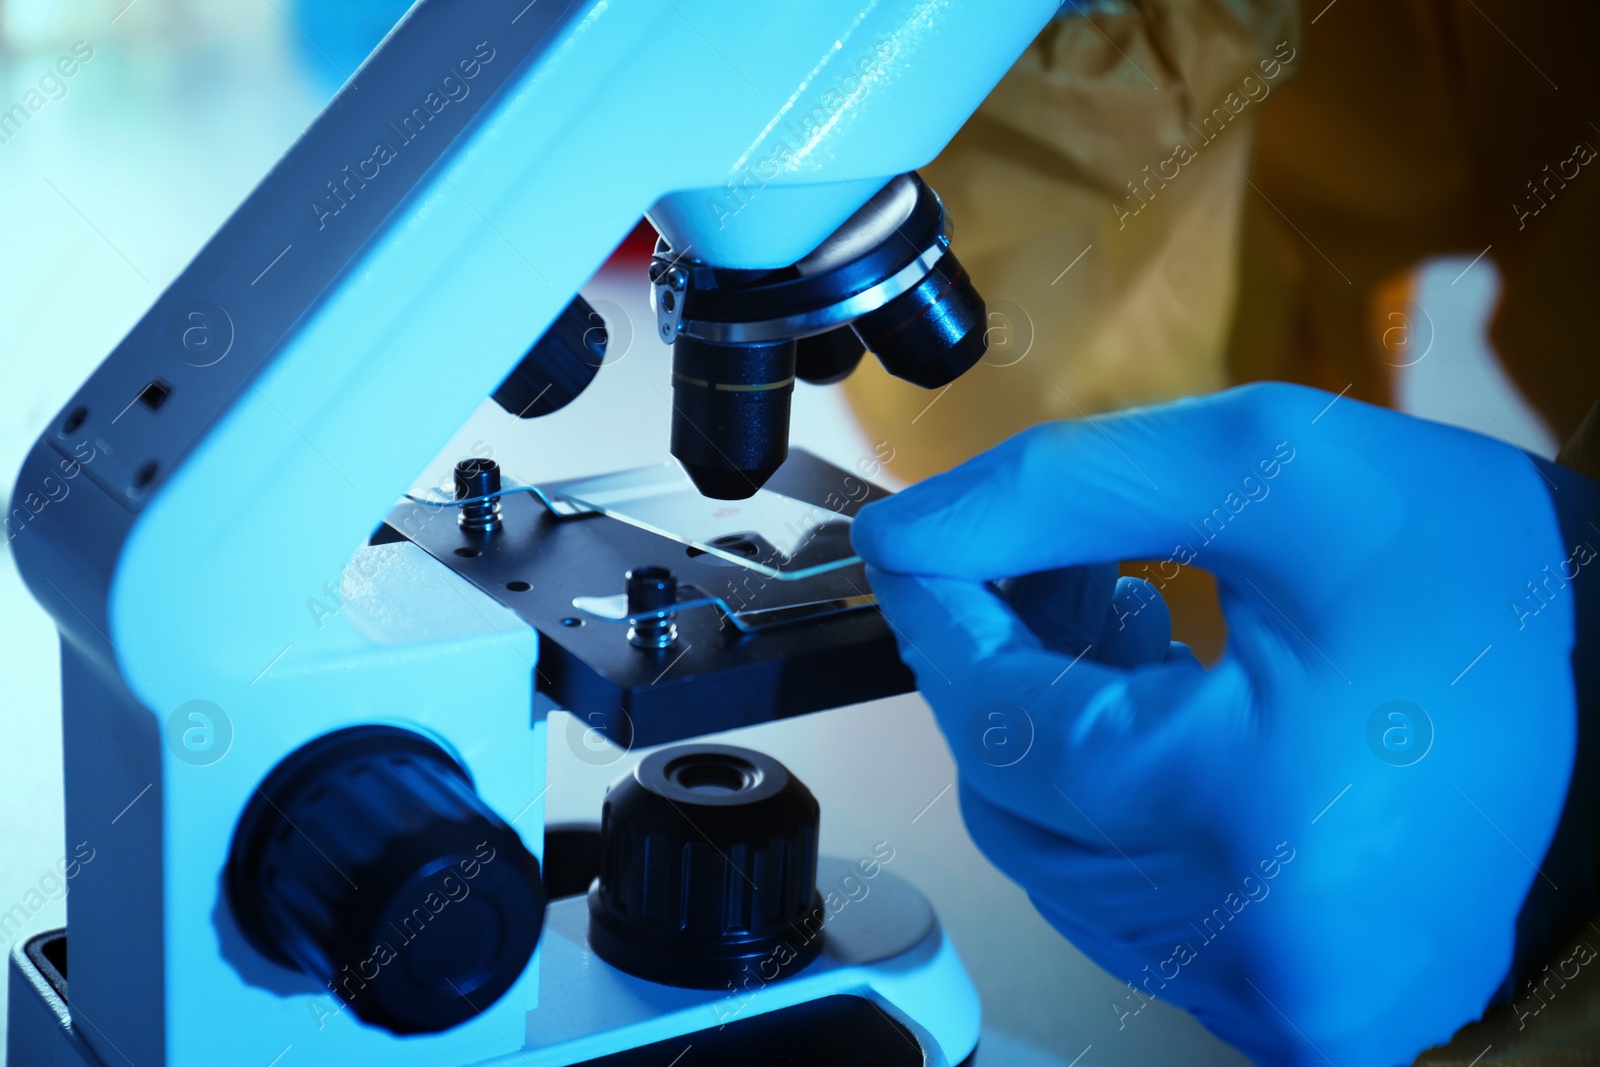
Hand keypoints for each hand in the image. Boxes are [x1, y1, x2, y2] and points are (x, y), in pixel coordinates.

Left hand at [852, 382, 1599, 1065]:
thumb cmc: (1467, 564)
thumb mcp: (1261, 466)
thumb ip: (1055, 489)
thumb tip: (908, 533)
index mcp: (1251, 818)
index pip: (999, 719)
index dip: (941, 620)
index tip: (920, 551)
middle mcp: (1268, 951)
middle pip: (1020, 802)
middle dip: (1009, 677)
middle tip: (1047, 579)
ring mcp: (1292, 998)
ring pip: (1063, 862)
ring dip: (1062, 743)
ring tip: (1124, 637)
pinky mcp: (1311, 1008)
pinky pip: (1135, 908)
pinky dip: (1119, 813)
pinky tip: (1165, 718)